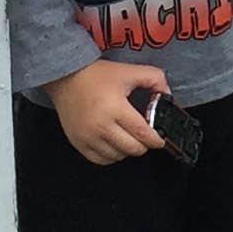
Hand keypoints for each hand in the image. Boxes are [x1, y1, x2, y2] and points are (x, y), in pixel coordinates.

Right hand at [46, 58, 179, 166]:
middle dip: (143, 144)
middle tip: (144, 136)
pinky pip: (101, 160)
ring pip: (118, 156)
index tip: (159, 139)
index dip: (156, 139)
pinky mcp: (78, 142)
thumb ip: (154, 79)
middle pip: (132, 149)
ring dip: (127, 150)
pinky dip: (111, 155)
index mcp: (115, 108)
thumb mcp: (129, 71)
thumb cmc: (95, 75)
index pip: (142, 134)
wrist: (66, 77)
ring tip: (127, 136)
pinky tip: (114, 143)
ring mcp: (88, 137)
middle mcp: (101, 126)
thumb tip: (166, 94)